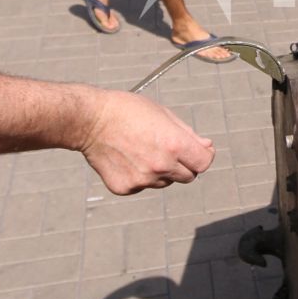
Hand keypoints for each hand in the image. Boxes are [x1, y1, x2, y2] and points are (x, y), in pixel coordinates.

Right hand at [79, 92, 214, 194]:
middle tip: (166, 149)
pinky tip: (127, 159)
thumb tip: (207, 147)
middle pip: (188, 176)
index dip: (204, 156)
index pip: (204, 163)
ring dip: (161, 171)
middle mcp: (161, 166)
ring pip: (165, 182)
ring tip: (141, 150)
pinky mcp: (126, 188)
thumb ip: (188, 134)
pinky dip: (139, 176)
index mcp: (174, 145)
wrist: (90, 120)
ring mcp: (143, 180)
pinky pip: (143, 186)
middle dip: (184, 165)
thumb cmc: (127, 111)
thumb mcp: (163, 114)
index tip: (199, 151)